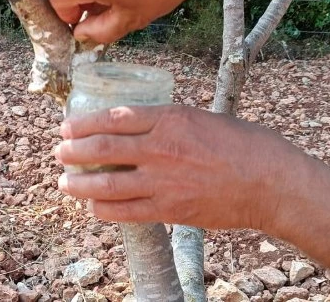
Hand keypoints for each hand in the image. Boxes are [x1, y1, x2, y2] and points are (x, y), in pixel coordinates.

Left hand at [54, 105, 289, 230]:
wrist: (269, 182)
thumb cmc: (244, 145)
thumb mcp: (202, 118)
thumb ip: (169, 122)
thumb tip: (142, 127)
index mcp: (170, 119)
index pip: (115, 117)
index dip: (85, 123)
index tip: (68, 125)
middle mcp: (160, 148)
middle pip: (103, 149)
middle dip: (74, 150)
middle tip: (60, 151)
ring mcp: (162, 181)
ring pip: (106, 183)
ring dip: (79, 183)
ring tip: (65, 181)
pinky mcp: (169, 209)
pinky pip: (125, 211)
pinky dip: (103, 209)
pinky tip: (93, 206)